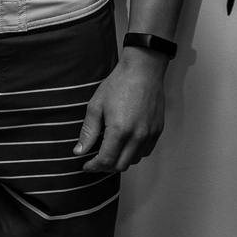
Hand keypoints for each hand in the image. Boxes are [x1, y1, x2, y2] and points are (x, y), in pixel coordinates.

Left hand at [73, 48, 167, 171]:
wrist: (143, 70)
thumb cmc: (119, 84)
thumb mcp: (96, 105)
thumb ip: (88, 132)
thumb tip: (79, 151)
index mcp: (119, 130)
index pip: (106, 161)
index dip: (94, 167)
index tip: (86, 165)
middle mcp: (137, 136)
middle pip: (120, 166)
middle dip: (105, 167)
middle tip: (96, 160)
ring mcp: (150, 134)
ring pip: (134, 161)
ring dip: (120, 161)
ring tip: (110, 151)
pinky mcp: (158, 130)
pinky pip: (145, 152)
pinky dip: (134, 154)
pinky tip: (126, 144)